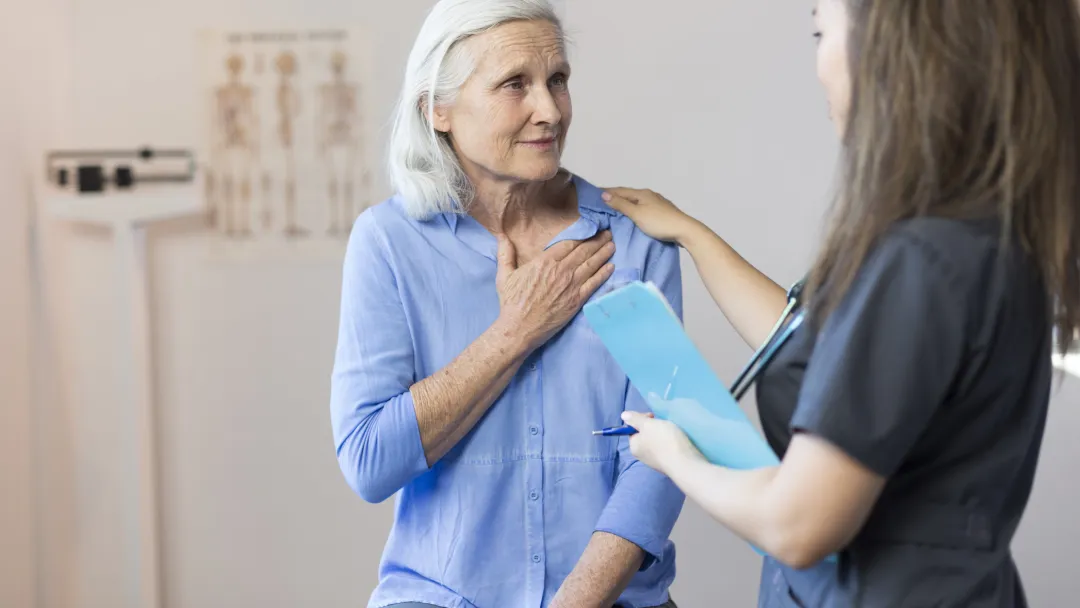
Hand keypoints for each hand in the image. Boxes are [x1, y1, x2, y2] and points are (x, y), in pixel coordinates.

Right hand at [495, 230, 615, 349]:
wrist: (519, 328)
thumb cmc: (511, 302)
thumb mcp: (504, 275)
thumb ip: (505, 254)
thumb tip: (501, 236)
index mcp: (544, 262)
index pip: (568, 243)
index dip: (582, 234)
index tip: (590, 229)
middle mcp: (560, 271)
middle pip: (583, 251)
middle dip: (597, 240)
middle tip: (607, 233)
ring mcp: (570, 286)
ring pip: (591, 264)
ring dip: (603, 253)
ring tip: (612, 244)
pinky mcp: (577, 300)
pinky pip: (594, 283)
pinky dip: (604, 273)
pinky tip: (611, 266)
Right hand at [601, 187, 697, 244]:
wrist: (684, 230)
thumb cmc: (659, 222)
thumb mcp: (637, 214)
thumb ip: (621, 204)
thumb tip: (604, 194)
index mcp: (642, 193)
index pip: (620, 190)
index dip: (606, 191)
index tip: (593, 194)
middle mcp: (649, 195)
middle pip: (628, 194)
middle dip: (615, 197)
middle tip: (600, 203)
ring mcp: (657, 203)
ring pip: (636, 201)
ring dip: (624, 203)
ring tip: (613, 210)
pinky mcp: (661, 212)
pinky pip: (642, 208)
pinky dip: (633, 210)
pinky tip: (631, 216)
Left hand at [622, 410, 703, 475]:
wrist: (686, 463)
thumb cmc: (664, 441)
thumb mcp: (648, 424)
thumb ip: (635, 419)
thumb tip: (623, 416)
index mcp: (634, 446)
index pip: (633, 429)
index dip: (642, 420)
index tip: (654, 416)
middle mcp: (642, 456)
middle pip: (646, 436)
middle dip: (655, 427)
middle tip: (665, 423)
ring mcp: (656, 461)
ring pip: (657, 442)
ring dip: (664, 434)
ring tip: (674, 431)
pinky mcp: (669, 464)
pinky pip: (667, 449)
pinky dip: (672, 443)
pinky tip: (679, 441)